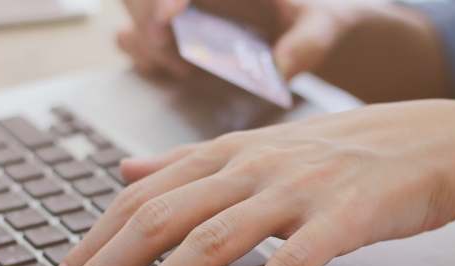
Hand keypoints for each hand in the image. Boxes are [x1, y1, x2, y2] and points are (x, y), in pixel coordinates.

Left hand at [45, 99, 454, 265]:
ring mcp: (297, 190)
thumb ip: (186, 162)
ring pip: (213, 240)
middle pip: (161, 217)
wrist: (431, 143)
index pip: (143, 198)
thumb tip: (124, 173)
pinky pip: (291, 264)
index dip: (95, 240)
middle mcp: (253, 166)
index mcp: (229, 152)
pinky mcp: (343, 218)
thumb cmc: (342, 153)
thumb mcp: (257, 148)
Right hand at [117, 0, 395, 80]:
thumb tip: (282, 68)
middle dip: (145, 18)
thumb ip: (308, 43)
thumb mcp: (323, 27)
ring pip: (131, 9)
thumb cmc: (315, 19)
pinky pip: (132, 35)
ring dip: (144, 40)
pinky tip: (179, 70)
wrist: (309, 29)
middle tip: (169, 51)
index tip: (167, 17)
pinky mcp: (170, 32)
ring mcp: (179, 6)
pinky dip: (143, 53)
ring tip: (184, 69)